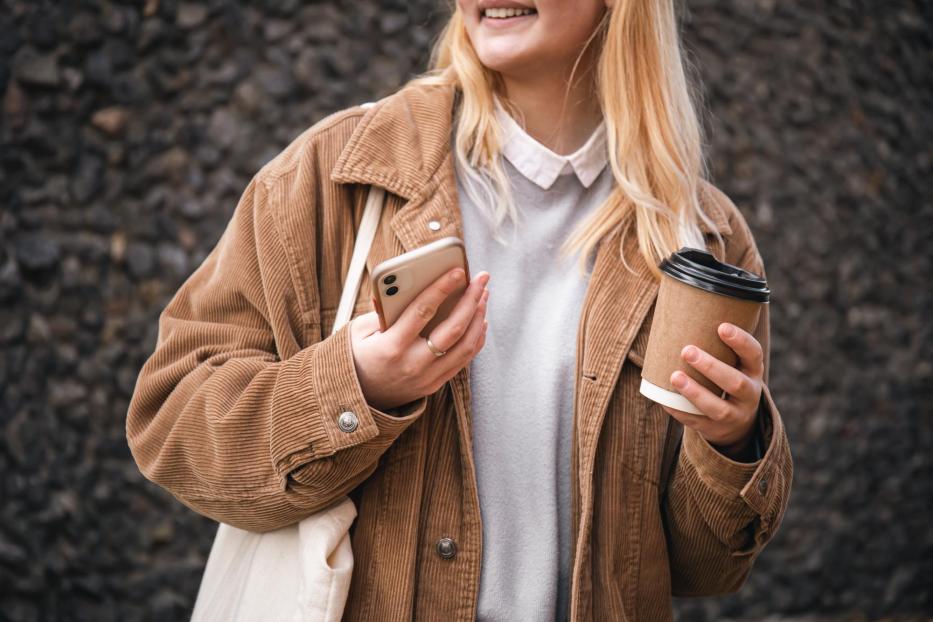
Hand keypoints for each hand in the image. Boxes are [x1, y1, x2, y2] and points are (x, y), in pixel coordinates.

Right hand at [349, 267, 489, 411]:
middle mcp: (413, 364)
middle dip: (471, 301)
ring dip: (478, 318)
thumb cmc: (358, 356)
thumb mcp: (359, 330)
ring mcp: (427, 377)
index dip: (441, 289)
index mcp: (391, 346)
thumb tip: (399, 284)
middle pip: (453, 330)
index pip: (422, 312)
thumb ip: (381, 309)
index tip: (457, 271)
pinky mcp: (435, 384)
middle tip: (481, 279)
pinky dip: (476, 338)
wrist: (358, 398)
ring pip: (465, 346)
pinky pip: (464, 360)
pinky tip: (480, 320)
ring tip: (483, 296)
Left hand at [662, 322, 763, 456]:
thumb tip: (692, 302)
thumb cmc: (728, 378)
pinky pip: (698, 423)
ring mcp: (735, 415)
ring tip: (675, 376)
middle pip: (734, 382)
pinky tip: (665, 400)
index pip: (754, 354)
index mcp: (753, 371)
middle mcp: (749, 394)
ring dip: (695, 392)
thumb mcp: (734, 362)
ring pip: (718, 408)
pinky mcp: (717, 431)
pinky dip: (681, 411)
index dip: (740, 341)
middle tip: (687, 350)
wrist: (738, 423)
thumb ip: (719, 342)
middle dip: (711, 367)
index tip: (721, 326)